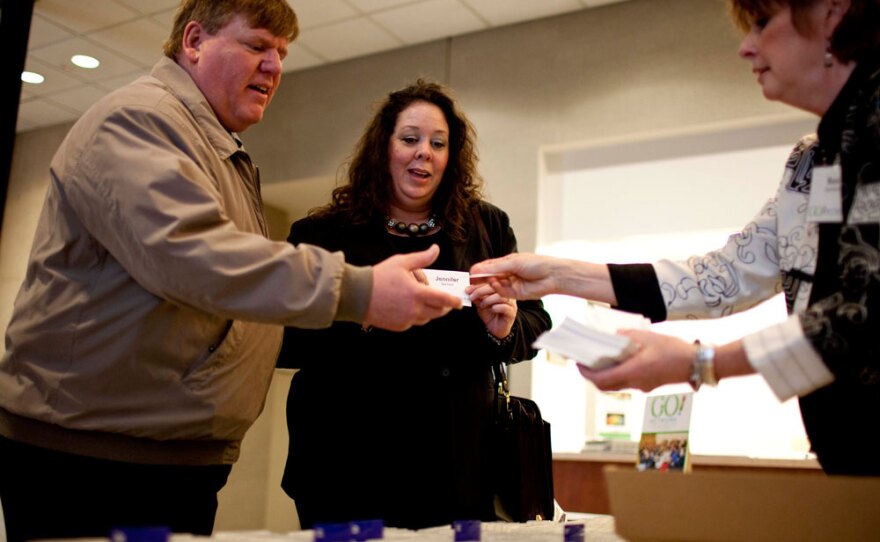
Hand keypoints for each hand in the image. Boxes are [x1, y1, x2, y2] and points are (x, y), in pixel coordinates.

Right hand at [365, 245, 461, 330]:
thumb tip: (436, 250)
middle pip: (438, 312)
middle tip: (443, 300)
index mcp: (417, 293)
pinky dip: (416, 315)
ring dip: (429, 311)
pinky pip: (414, 322)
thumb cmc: (379, 277)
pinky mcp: (399, 326)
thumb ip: (422, 258)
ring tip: (421, 299)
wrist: (357, 295)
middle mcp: (414, 310)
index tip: (459, 302)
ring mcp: (406, 320)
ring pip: (427, 318)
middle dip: (443, 306)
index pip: (443, 300)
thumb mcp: (401, 262)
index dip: (454, 301)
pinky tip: (408, 306)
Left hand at [466, 282, 516, 339]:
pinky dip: (495, 308)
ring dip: (488, 300)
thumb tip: (468, 289)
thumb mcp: (480, 303)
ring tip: (482, 305)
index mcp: (500, 288)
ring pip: (500, 296)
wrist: (496, 329)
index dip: (479, 283)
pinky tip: (492, 310)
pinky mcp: (512, 312)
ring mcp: (511, 302)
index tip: (468, 288)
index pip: (490, 282)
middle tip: (472, 296)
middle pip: (495, 287)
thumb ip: (476, 296)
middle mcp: (507, 293)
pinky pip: (504, 307)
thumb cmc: (489, 314)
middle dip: (481, 291)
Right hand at [469, 253, 559, 299]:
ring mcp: (510, 284)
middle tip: (469, 284)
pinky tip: (494, 284)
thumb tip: (476, 269)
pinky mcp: (514, 294)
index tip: (470, 274)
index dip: (478, 271)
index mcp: (506, 263)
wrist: (552, 276)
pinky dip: (496, 289)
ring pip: (493, 286)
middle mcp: (506, 274)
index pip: (487, 267)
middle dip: (479, 281)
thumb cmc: (535, 264)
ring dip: (485, 287)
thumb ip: (494, 268)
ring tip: (477, 286)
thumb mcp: (513, 263)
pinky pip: (501, 293)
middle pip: (488, 278)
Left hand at [576, 329, 693, 391]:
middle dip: (593, 376)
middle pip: (606, 386)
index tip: (579, 363)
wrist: (697, 364)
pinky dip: (618, 374)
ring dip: (605, 376)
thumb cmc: (674, 350)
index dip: (586, 373)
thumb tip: (615, 335)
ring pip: (616, 385)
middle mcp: (635, 383)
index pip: (601, 379)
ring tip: (601, 359)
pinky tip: (621, 360)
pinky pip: (628, 382)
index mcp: (633, 372)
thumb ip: (628, 336)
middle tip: (586, 362)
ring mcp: (642, 386)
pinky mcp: (649, 385)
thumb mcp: (649, 337)